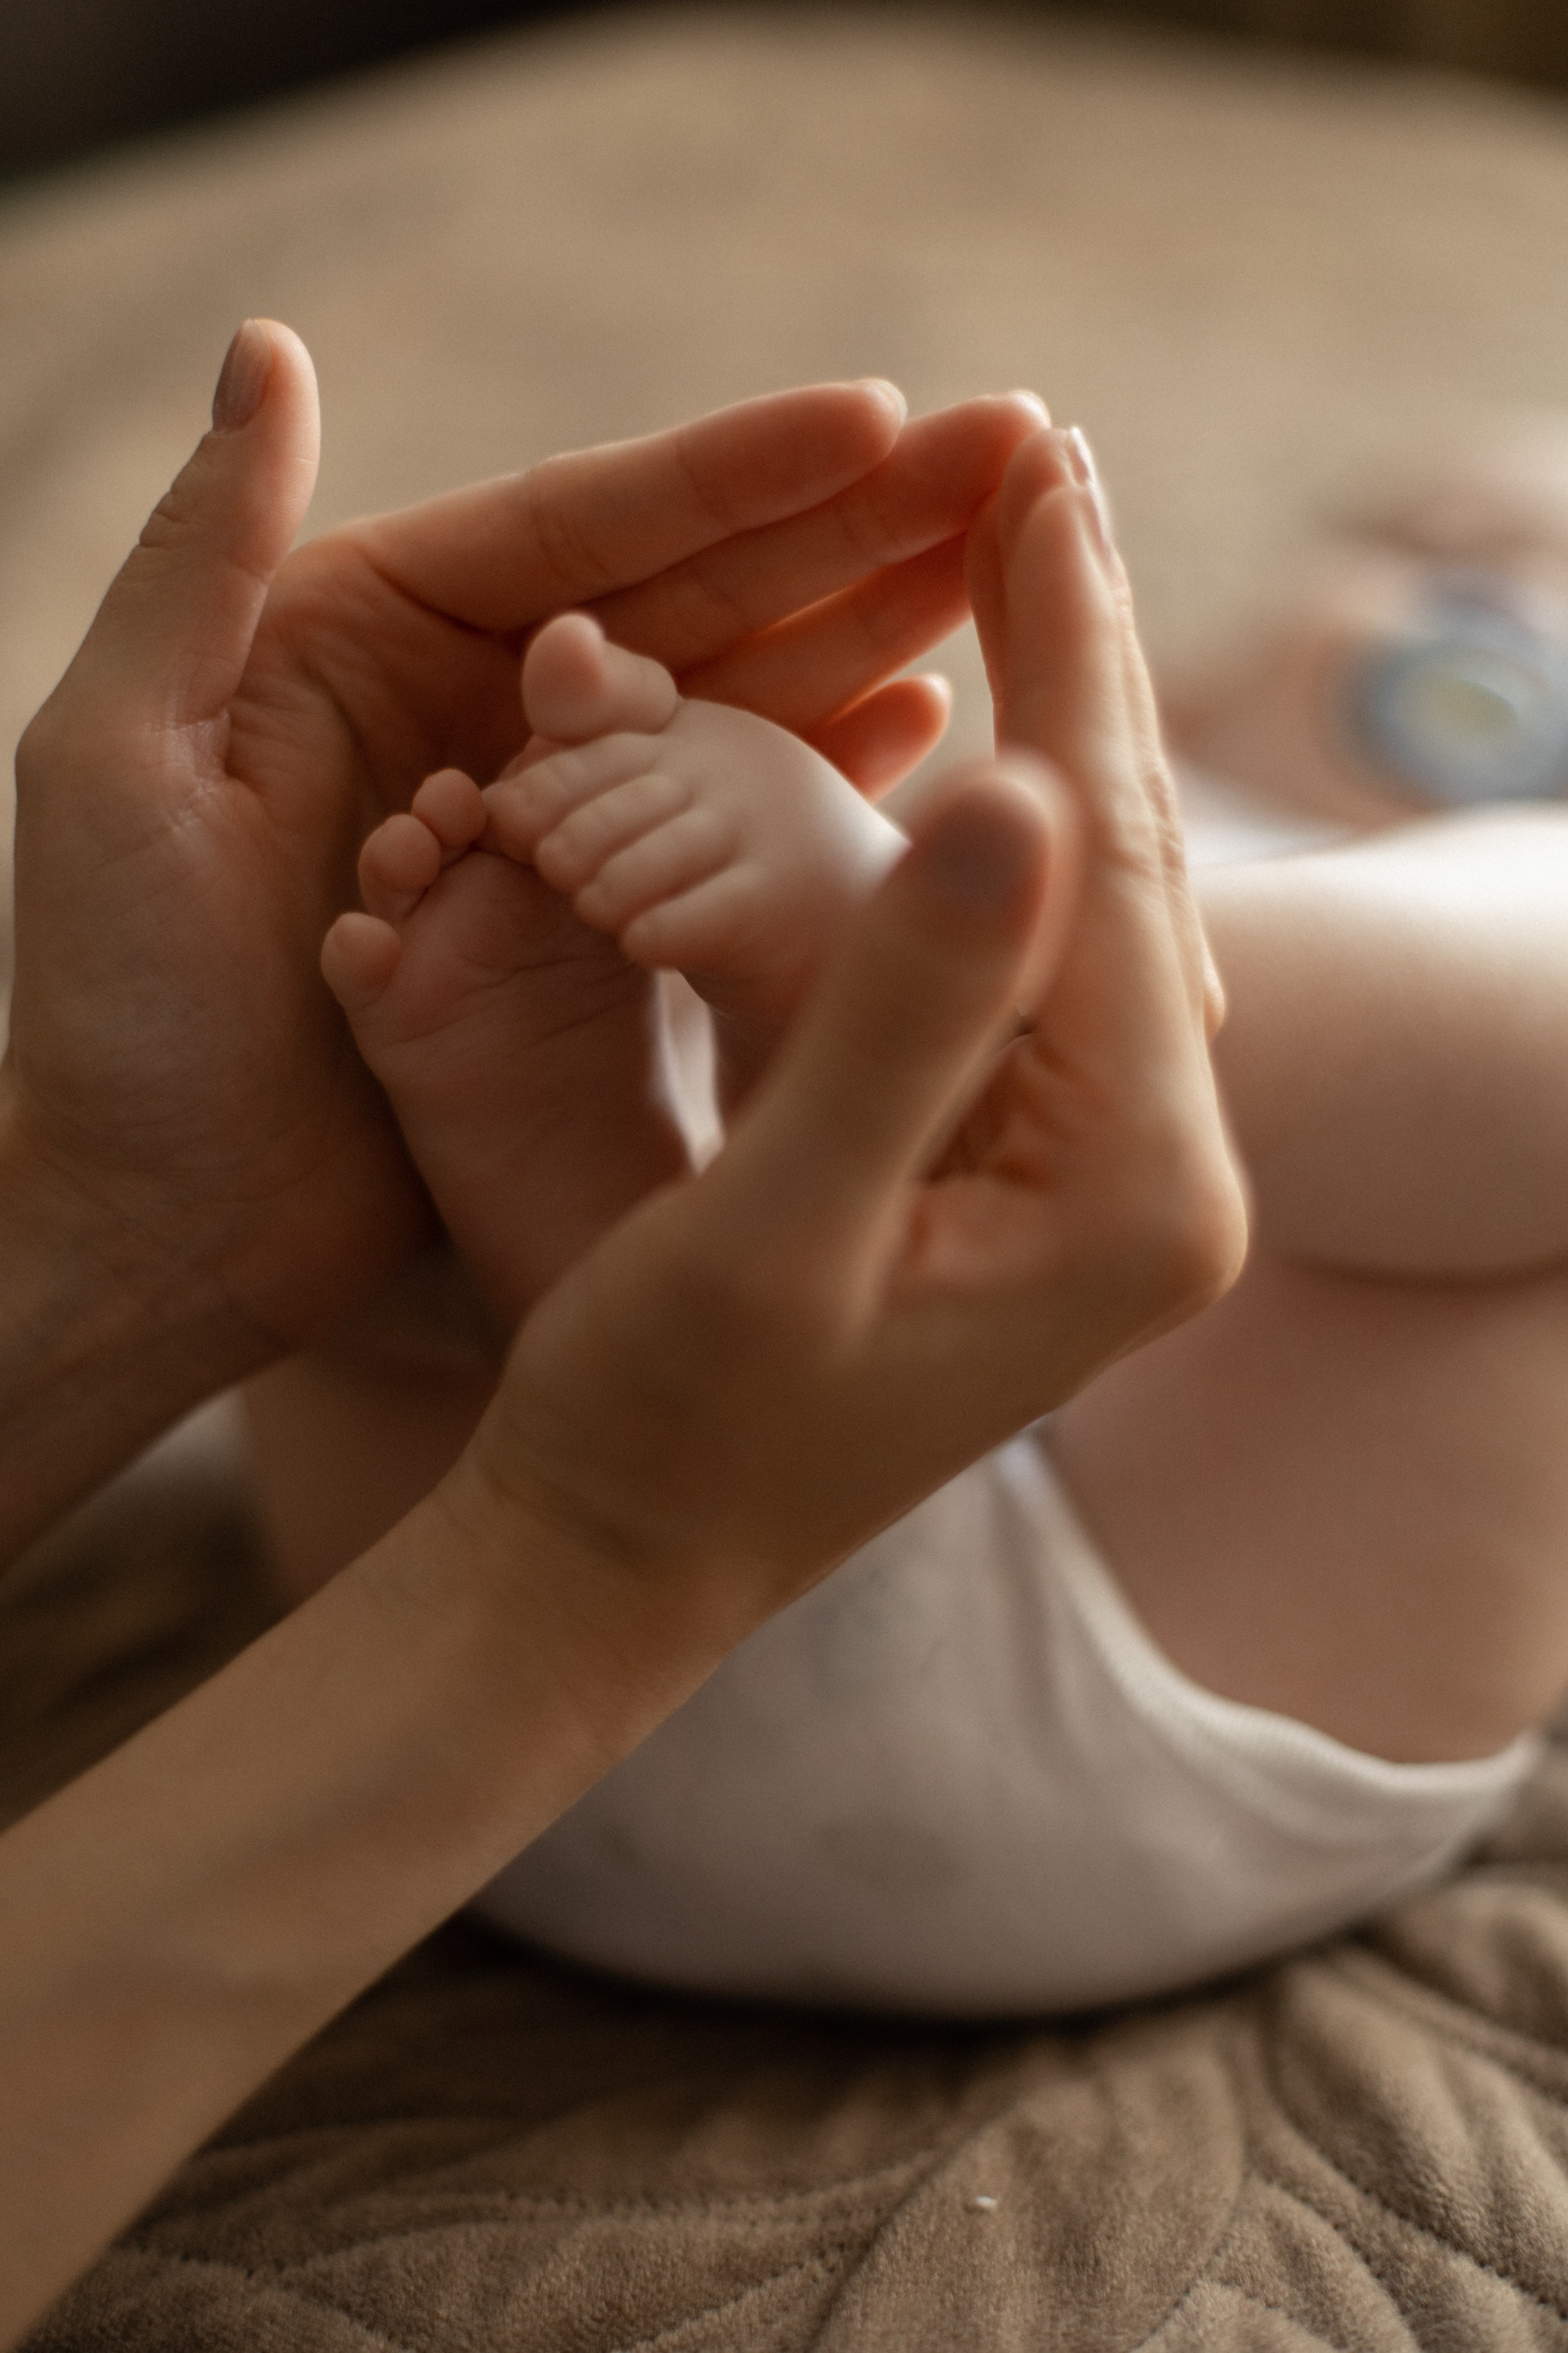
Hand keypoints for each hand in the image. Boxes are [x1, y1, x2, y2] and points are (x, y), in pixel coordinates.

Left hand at [7, 321, 1045, 1373]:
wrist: (153, 1220)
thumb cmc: (108, 1009)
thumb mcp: (116, 760)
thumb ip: (198, 560)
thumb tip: (270, 345)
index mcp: (363, 635)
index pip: (579, 532)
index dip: (735, 475)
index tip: (881, 422)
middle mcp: (466, 706)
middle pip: (687, 594)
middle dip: (848, 526)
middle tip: (1010, 455)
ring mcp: (537, 814)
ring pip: (726, 694)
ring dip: (865, 624)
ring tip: (1004, 569)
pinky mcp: (579, 922)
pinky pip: (717, 822)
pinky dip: (814, 764)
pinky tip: (919, 716)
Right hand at [458, 439, 1244, 1688]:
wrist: (621, 1554)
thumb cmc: (670, 1424)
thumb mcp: (778, 1227)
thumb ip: (903, 1017)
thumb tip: (1028, 790)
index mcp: (1130, 1192)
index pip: (1116, 871)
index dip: (1071, 660)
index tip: (1040, 473)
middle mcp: (1151, 1177)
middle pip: (1125, 863)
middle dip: (1080, 655)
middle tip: (1047, 457)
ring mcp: (1093, 1170)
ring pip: (1083, 894)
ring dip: (1049, 713)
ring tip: (1024, 542)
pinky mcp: (1023, 1163)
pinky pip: (1025, 948)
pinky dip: (991, 820)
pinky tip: (981, 719)